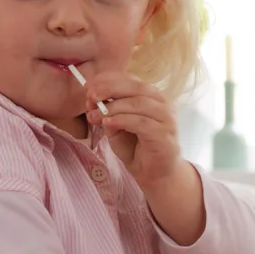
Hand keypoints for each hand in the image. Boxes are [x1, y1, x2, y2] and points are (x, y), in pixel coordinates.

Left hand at [87, 71, 181, 191]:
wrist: (154, 174)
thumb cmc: (136, 148)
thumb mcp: (116, 127)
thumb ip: (107, 112)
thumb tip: (91, 100)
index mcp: (151, 96)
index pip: (130, 80)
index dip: (108, 80)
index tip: (88, 85)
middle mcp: (162, 103)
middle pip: (135, 87)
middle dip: (109, 89)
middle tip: (90, 96)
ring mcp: (166, 118)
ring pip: (138, 103)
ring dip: (112, 107)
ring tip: (95, 115)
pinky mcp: (164, 134)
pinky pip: (141, 122)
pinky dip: (122, 120)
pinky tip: (107, 123)